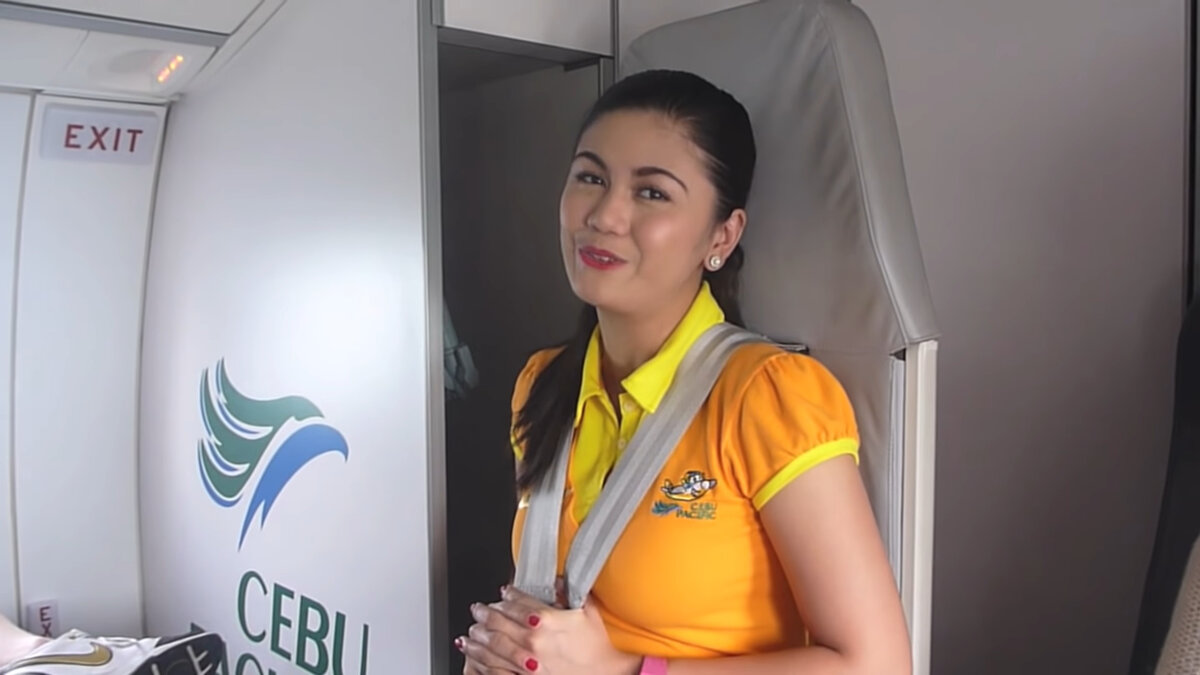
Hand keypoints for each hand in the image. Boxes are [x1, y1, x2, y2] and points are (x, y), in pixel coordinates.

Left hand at [459, 586, 641, 674]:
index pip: (517, 602)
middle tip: (477, 609)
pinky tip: (474, 657)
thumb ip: (569, 591)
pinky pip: (496, 670)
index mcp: (546, 620)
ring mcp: (528, 663)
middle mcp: (533, 641)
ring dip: (477, 637)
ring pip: (492, 646)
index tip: (503, 592)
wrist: (607, 673)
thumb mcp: (588, 610)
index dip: (507, 595)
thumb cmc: (600, 645)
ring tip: (470, 632)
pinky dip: (481, 662)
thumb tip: (556, 579)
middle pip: (498, 623)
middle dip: (484, 614)